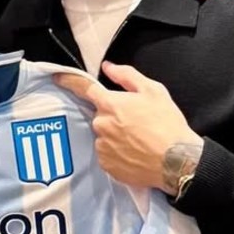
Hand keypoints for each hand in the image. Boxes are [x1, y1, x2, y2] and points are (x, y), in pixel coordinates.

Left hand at [54, 63, 201, 191]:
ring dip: (115, 136)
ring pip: (104, 136)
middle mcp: (101, 125)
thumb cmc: (167, 123)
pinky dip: (118, 153)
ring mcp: (102, 147)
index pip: (84, 88)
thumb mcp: (153, 91)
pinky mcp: (107, 166)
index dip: (68, 81)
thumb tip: (108, 67)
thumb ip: (127, 76)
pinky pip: (107, 155)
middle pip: (100, 116)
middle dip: (114, 116)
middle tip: (136, 122)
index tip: (56, 77)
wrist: (177, 161)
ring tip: (139, 141)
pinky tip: (135, 154)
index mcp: (110, 104)